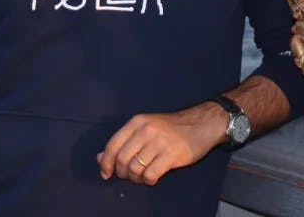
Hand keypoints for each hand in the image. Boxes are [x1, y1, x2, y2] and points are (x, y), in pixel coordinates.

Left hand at [97, 102, 225, 184]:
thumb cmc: (172, 128)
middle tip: (130, 175)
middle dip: (122, 173)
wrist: (202, 124)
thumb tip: (100, 158)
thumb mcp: (146, 128)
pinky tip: (154, 177)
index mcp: (137, 122)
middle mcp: (146, 130)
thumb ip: (124, 141)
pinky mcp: (171, 155)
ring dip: (136, 178)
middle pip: (121, 160)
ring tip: (143, 176)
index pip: (112, 145)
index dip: (106, 163)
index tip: (106, 173)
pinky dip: (148, 181)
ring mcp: (159, 142)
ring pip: (134, 169)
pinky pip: (150, 175)